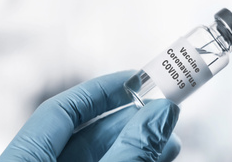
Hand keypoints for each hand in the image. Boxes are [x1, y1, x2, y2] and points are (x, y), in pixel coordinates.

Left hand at [0, 71, 180, 161]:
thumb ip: (130, 150)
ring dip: (138, 143)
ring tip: (169, 137)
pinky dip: (133, 160)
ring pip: (102, 155)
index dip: (101, 89)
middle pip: (86, 133)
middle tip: (163, 108)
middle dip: (130, 120)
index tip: (136, 78)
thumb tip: (162, 111)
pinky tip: (156, 155)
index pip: (61, 110)